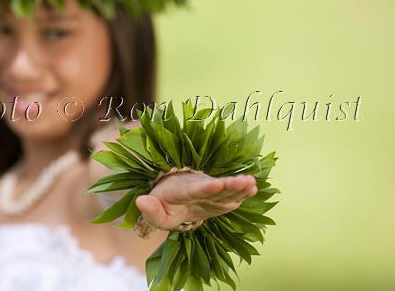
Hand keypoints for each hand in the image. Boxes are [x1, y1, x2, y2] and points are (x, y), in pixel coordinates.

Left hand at [135, 173, 256, 230]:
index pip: (195, 189)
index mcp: (182, 191)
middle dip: (230, 184)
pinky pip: (230, 194)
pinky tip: (253, 189)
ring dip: (239, 186)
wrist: (171, 199)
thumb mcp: (154, 213)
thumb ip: (149, 210)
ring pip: (225, 188)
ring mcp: (210, 192)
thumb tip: (141, 201)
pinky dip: (241, 192)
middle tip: (246, 180)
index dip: (206, 187)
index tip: (216, 184)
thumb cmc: (162, 206)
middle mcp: (198, 188)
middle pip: (216, 187)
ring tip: (252, 183)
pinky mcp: (218, 197)